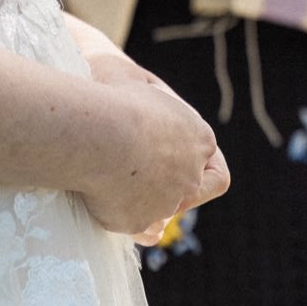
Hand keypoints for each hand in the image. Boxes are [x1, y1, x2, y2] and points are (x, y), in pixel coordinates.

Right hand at [81, 44, 227, 236]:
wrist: (96, 134)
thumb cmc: (112, 98)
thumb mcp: (130, 79)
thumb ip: (140, 89)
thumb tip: (135, 87)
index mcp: (199, 138)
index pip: (210, 157)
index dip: (192, 159)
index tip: (172, 156)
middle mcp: (191, 174)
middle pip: (193, 188)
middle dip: (172, 185)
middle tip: (144, 175)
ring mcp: (168, 201)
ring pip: (164, 209)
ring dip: (149, 203)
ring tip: (121, 188)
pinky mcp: (139, 221)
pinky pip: (138, 226)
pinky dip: (126, 217)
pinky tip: (108, 205)